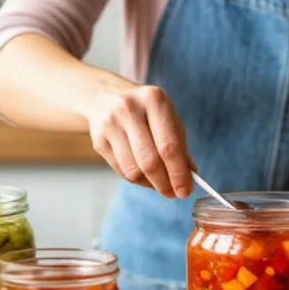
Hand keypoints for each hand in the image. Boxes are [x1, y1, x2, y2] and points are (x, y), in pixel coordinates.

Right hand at [85, 84, 193, 198]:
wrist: (106, 96)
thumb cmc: (145, 110)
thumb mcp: (167, 118)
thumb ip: (180, 146)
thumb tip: (190, 177)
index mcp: (154, 100)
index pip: (169, 146)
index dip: (178, 173)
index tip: (185, 190)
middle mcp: (129, 109)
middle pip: (149, 161)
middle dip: (164, 183)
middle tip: (172, 193)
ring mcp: (110, 124)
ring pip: (133, 170)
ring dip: (149, 184)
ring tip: (158, 184)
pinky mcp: (98, 140)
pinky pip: (121, 170)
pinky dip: (136, 179)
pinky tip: (143, 176)